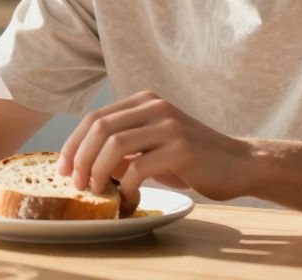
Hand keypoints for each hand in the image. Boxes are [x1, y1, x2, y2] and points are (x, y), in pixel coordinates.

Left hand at [57, 90, 250, 208]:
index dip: (73, 144)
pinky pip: (139, 167)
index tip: (63, 169)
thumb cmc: (192, 159)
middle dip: (79, 158)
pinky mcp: (181, 149)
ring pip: (114, 144)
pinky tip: (128, 199)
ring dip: (97, 171)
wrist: (238, 164)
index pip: (95, 117)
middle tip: (75, 184)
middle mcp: (155, 107)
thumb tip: (85, 162)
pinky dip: (125, 186)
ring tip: (97, 191)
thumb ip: (124, 146)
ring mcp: (169, 126)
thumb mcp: (153, 146)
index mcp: (144, 102)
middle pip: (99, 127)